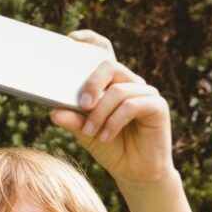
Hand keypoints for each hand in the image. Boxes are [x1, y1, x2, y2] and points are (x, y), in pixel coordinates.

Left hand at [51, 30, 175, 185]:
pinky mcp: (157, 106)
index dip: (91, 41)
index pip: (104, 53)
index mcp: (111, 84)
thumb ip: (72, 120)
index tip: (72, 38)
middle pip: (109, 66)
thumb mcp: (85, 133)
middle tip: (81, 104)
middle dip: (91, 83)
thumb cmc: (110, 148)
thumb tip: (54, 112)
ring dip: (100, 113)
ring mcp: (145, 92)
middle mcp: (129, 82)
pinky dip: (114, 121)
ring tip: (90, 132)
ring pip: (118, 90)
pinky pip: (132, 105)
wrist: (135, 172)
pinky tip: (106, 136)